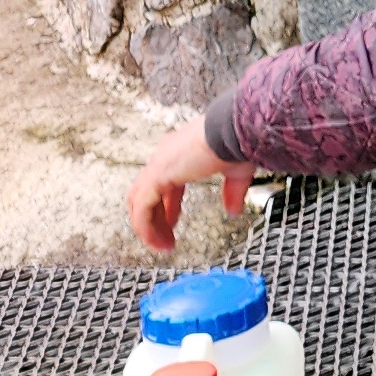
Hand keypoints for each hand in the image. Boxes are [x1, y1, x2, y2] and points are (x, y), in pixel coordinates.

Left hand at [128, 118, 251, 254]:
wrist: (233, 130)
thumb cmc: (236, 142)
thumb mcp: (236, 172)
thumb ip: (232, 192)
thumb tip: (233, 210)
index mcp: (181, 153)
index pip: (164, 183)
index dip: (167, 206)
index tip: (172, 224)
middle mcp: (165, 157)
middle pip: (146, 193)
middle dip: (155, 218)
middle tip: (164, 238)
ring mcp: (158, 165)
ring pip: (138, 201)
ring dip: (147, 226)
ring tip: (160, 245)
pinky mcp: (156, 176)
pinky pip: (142, 208)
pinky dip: (145, 227)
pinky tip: (155, 240)